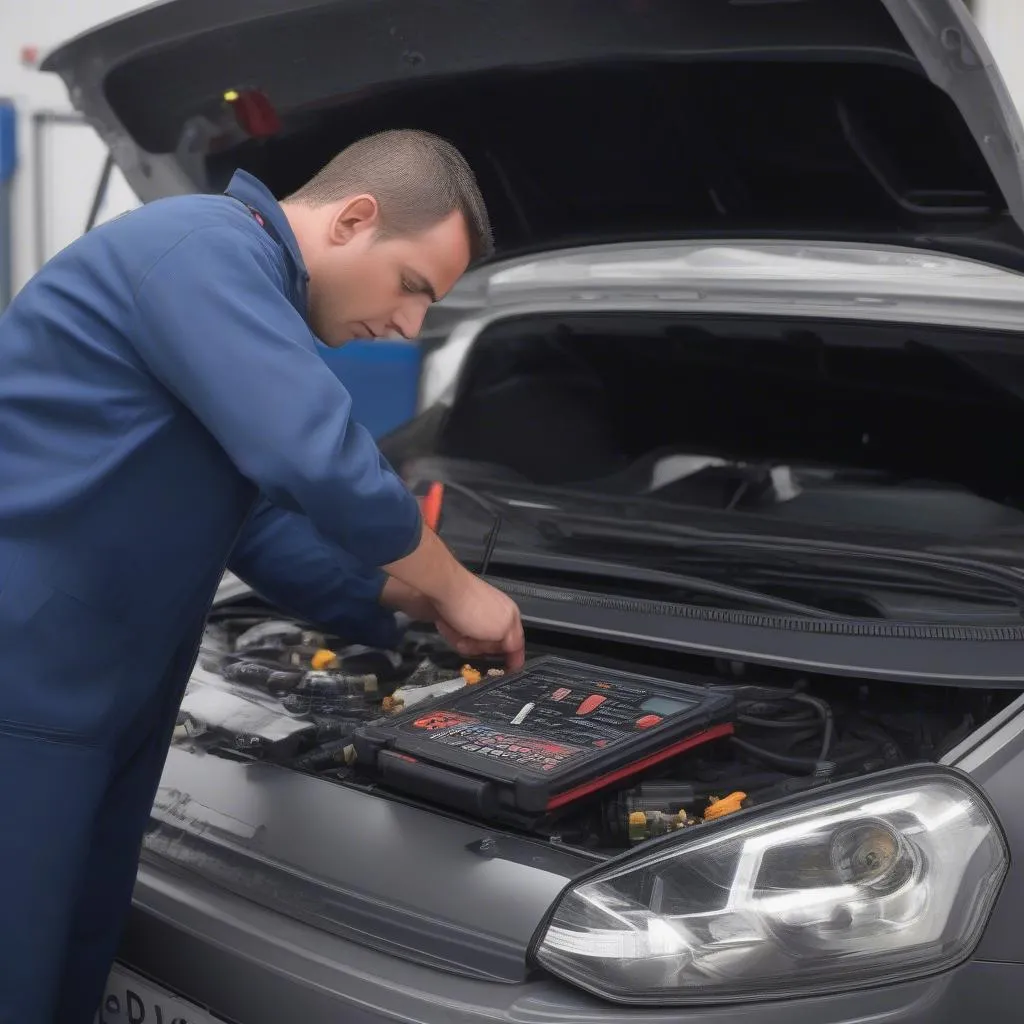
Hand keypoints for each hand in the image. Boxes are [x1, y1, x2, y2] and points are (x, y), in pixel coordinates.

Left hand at [381, 574, 524, 670]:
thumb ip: (513, 643)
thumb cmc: (473, 609)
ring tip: (456, 629)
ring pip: (471, 644)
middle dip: (480, 648)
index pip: (516, 644)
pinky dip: (450, 634)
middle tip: (472, 640)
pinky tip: (445, 625)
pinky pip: (455, 636)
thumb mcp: (503, 627)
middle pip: (491, 647)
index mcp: (509, 615)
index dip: (512, 659)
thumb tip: (515, 656)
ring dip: (462, 641)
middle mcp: (492, 616)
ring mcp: (471, 616)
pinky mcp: (453, 617)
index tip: (506, 674)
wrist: (438, 590)